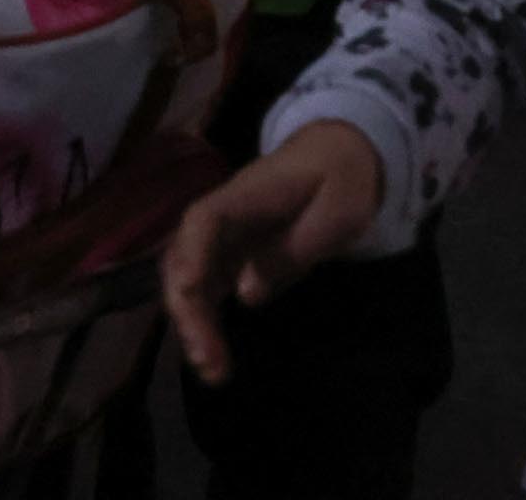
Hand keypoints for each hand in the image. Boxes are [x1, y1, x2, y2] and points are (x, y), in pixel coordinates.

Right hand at [160, 121, 386, 385]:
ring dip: (193, 323)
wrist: (338, 153)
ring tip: (212, 372)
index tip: (190, 295)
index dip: (190, 256)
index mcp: (246, 195)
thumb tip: (246, 293)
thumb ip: (296, 248)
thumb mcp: (340, 208)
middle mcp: (222, 217)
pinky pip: (206, 288)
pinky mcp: (231, 255)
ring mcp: (223, 237)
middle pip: (183, 257)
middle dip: (187, 310)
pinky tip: (215, 356)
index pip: (203, 222)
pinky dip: (205, 321)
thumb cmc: (341, 178)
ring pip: (188, 278)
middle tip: (207, 362)